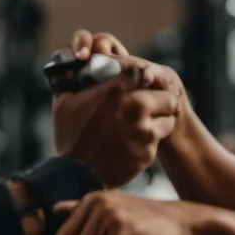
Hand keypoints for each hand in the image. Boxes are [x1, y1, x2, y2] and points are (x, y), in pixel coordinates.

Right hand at [51, 31, 186, 186]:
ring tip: (141, 128)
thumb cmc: (67, 134)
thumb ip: (77, 76)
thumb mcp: (65, 99)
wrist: (71, 174)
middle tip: (149, 109)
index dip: (147, 80)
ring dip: (159, 124)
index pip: (148, 73)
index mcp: (117, 88)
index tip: (144, 85)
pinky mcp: (148, 154)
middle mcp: (136, 107)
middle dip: (160, 103)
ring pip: (168, 122)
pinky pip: (157, 144)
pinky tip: (132, 145)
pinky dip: (149, 144)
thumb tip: (80, 59)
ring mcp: (144, 133)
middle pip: (168, 99)